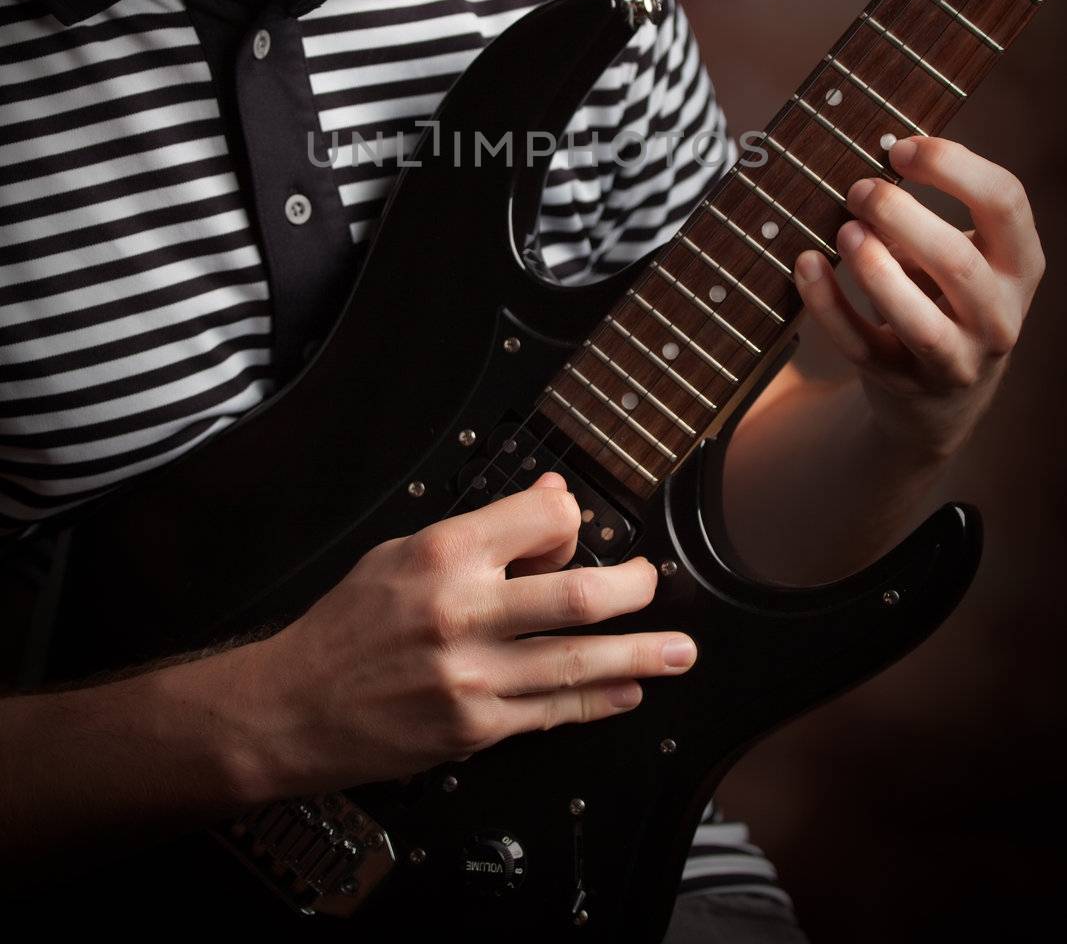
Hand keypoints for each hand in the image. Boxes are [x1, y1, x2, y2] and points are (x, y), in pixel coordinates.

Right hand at [245, 472, 697, 796]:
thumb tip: (550, 501)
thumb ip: (480, 530)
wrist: (293, 707)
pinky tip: (627, 691)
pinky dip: (598, 701)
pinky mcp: (475, 728)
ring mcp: (472, 676)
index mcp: (441, 555)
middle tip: (653, 584)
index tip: (577, 526)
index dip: (569, 519)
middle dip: (631, 589)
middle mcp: (462, 612)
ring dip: (639, 655)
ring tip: (679, 650)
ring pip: (577, 662)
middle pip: (575, 594)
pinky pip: (553, 713)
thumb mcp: (400, 553)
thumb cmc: (346, 627)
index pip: (539, 520)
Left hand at [792, 135, 1045, 457]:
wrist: (943, 397)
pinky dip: (829, 305)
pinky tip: (806, 265)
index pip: (1005, 201)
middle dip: (901, 217)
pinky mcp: (904, 384)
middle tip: (859, 190)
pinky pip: (862, 346)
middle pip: (958, 262)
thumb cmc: (944, 299)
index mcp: (1020, 264)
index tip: (899, 149)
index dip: (952, 166)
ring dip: (875, 270)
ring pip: (919, 322)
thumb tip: (867, 176)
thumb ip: (926, 219)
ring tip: (845, 230)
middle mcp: (999, 316)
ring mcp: (955, 359)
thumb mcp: (958, 256)